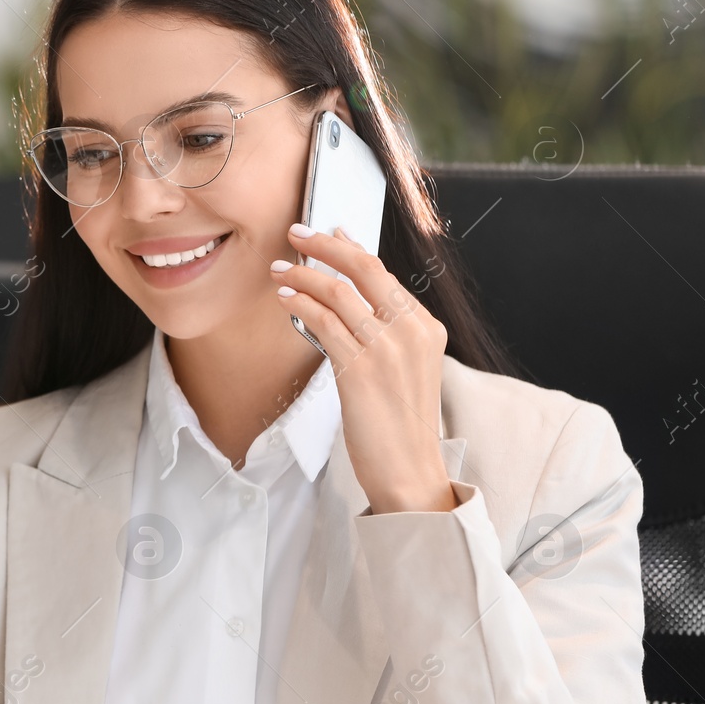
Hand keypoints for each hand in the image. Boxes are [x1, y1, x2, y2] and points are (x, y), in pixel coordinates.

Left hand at [270, 223, 457, 514]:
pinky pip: (323, 322)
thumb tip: (348, 294)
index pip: (384, 273)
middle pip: (364, 269)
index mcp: (425, 328)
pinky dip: (300, 304)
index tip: (327, 231)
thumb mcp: (404, 369)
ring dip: (302, 274)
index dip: (349, 248)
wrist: (408, 472)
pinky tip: (284, 299)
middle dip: (325, 245)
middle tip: (295, 233)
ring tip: (278, 270)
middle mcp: (411, 332)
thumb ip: (383, 332)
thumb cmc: (398, 424)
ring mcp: (387, 350)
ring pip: (338, 291)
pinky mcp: (360, 370)